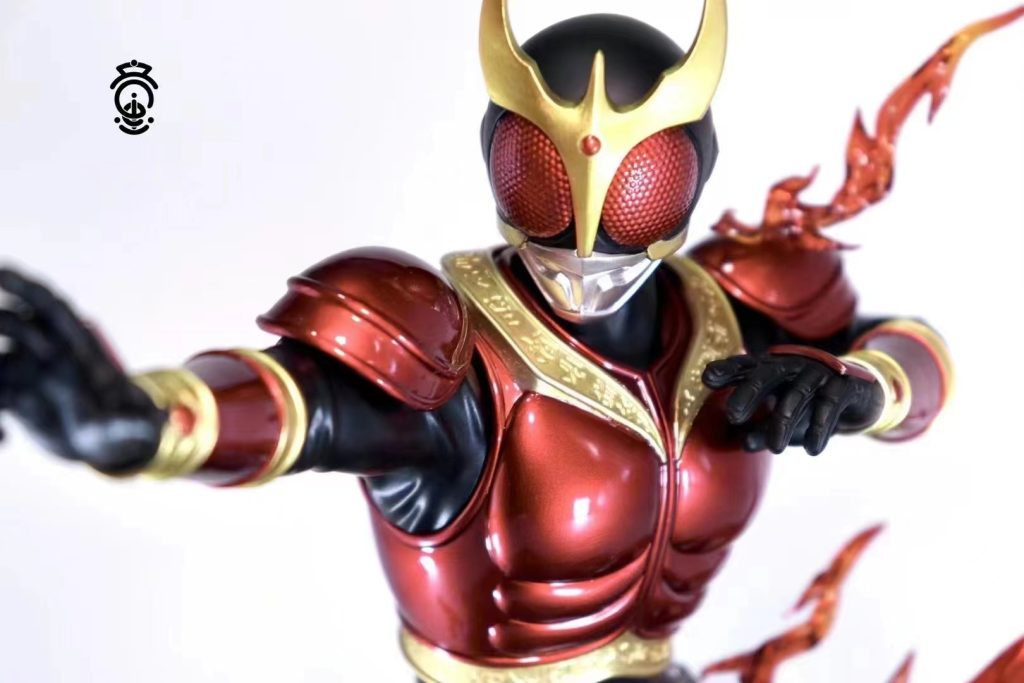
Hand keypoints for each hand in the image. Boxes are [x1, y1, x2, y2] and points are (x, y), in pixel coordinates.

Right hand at [0, 268, 163, 472]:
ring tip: (9, 410)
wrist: (103, 446)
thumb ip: (140, 424)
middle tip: (22, 361)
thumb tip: (163, 422)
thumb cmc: (125, 427)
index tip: (0, 272)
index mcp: (79, 346)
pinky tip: (5, 441)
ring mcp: (26, 372)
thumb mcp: (134, 429)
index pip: (48, 305)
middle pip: (10, 321)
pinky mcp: (12, 397)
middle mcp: (47, 353)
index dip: (23, 285)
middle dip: (0, 323)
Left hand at [702, 351, 883, 455]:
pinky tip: (813, 450)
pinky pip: (829, 406)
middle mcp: (792, 365)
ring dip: (783, 422)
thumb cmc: (807, 404)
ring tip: (774, 449)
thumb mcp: (781, 418)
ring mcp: (818, 372)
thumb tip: (743, 444)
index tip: (707, 379)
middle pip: (767, 374)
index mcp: (772, 368)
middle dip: (749, 393)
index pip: (746, 366)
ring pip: (797, 394)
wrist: (859, 393)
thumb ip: (761, 429)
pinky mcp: (843, 385)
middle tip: (732, 416)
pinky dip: (820, 428)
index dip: (727, 370)